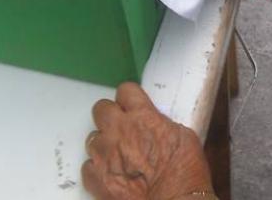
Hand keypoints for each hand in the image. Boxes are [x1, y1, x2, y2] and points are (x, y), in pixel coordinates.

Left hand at [81, 83, 212, 199]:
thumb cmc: (183, 173)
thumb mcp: (184, 136)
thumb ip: (162, 124)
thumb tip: (157, 125)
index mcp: (142, 116)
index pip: (125, 90)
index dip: (129, 98)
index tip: (132, 104)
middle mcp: (118, 131)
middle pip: (100, 109)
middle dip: (110, 115)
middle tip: (121, 126)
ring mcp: (104, 155)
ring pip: (92, 138)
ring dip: (104, 143)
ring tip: (118, 155)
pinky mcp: (96, 179)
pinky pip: (88, 167)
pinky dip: (97, 169)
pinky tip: (111, 173)